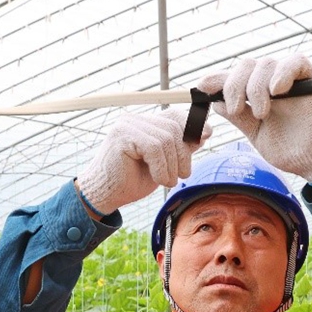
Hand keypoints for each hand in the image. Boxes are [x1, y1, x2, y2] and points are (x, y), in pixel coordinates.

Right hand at [76, 109, 209, 215]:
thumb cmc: (132, 181)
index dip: (192, 125)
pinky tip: (158, 179)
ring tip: (167, 181)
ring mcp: (127, 125)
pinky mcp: (122, 136)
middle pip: (174, 127)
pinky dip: (161, 167)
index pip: (174, 115)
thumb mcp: (165, 163)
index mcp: (144, 123)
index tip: (207, 135)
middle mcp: (135, 119)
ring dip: (172, 165)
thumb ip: (182, 147)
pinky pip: (154, 147)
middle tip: (181, 175)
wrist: (104, 196)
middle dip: (183, 154)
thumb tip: (206, 130)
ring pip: (166, 138)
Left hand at [197, 54, 311, 183]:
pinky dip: (283, 72)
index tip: (201, 88)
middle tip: (237, 110)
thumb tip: (217, 103)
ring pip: (265, 64)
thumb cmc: (287, 149)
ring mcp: (290, 79)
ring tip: (261, 114)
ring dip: (256, 87)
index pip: (233, 77)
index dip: (216, 79)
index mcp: (256, 93)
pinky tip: (277, 91)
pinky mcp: (310, 78)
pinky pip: (295, 61)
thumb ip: (238, 117)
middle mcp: (271, 82)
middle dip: (234, 86)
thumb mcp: (255, 133)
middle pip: (245, 65)